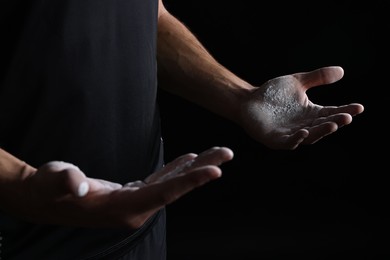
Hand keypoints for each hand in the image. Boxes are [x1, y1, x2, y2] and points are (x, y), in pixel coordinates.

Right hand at [15, 147, 232, 228]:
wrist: (44, 199)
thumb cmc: (48, 189)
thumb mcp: (54, 181)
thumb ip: (66, 182)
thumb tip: (76, 186)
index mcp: (121, 208)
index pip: (163, 193)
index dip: (190, 181)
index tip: (215, 170)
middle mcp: (134, 209)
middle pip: (176, 188)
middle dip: (202, 170)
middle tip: (227, 154)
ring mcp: (134, 203)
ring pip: (172, 184)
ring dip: (195, 168)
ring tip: (216, 153)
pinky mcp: (132, 195)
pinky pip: (161, 182)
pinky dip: (177, 170)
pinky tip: (189, 160)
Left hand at [240, 66, 363, 149]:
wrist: (248, 100)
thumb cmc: (272, 93)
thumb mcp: (297, 82)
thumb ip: (317, 77)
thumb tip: (342, 70)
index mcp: (311, 113)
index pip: (332, 112)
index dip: (345, 111)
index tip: (359, 107)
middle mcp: (304, 126)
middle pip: (323, 126)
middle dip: (336, 122)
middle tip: (347, 117)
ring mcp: (290, 134)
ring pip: (310, 136)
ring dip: (321, 132)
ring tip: (332, 124)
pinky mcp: (276, 140)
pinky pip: (289, 142)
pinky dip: (296, 139)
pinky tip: (304, 132)